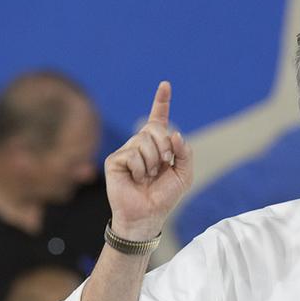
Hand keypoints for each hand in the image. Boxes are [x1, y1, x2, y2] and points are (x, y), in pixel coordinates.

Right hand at [104, 81, 192, 239]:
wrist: (148, 215)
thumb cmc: (165, 196)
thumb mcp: (184, 174)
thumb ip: (185, 152)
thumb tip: (175, 133)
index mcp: (158, 146)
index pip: (158, 119)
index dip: (161, 102)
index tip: (165, 85)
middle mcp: (140, 144)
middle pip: (154, 128)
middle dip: (164, 147)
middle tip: (163, 166)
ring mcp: (126, 151)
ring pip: (143, 141)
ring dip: (153, 162)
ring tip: (147, 177)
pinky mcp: (115, 160)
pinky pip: (132, 154)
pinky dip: (140, 169)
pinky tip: (136, 179)